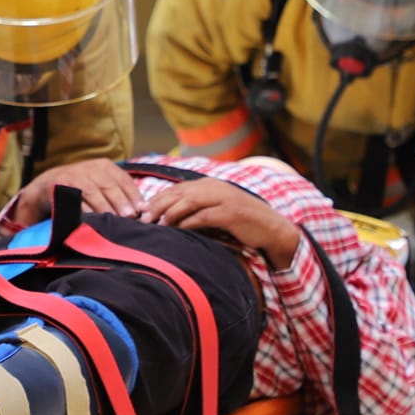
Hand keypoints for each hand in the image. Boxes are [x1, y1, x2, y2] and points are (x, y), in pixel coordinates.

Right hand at [10, 159, 144, 223]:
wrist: (47, 186)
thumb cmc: (80, 189)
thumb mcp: (100, 185)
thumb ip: (118, 194)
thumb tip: (142, 210)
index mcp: (104, 166)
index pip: (123, 179)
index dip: (133, 195)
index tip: (141, 210)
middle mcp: (90, 167)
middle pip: (109, 185)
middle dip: (120, 202)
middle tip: (129, 216)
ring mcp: (75, 175)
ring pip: (93, 192)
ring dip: (104, 207)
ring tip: (113, 220)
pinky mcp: (61, 184)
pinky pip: (75, 198)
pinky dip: (83, 209)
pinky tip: (92, 219)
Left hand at [137, 177, 300, 268]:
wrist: (271, 228)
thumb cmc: (241, 222)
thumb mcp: (218, 209)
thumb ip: (198, 209)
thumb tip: (170, 217)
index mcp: (210, 185)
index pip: (177, 189)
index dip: (158, 199)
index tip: (143, 211)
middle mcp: (215, 187)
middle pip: (179, 193)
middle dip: (159, 205)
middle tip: (143, 218)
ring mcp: (224, 198)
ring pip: (189, 202)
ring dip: (170, 212)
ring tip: (156, 223)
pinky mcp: (231, 213)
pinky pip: (204, 216)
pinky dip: (189, 222)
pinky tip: (177, 229)